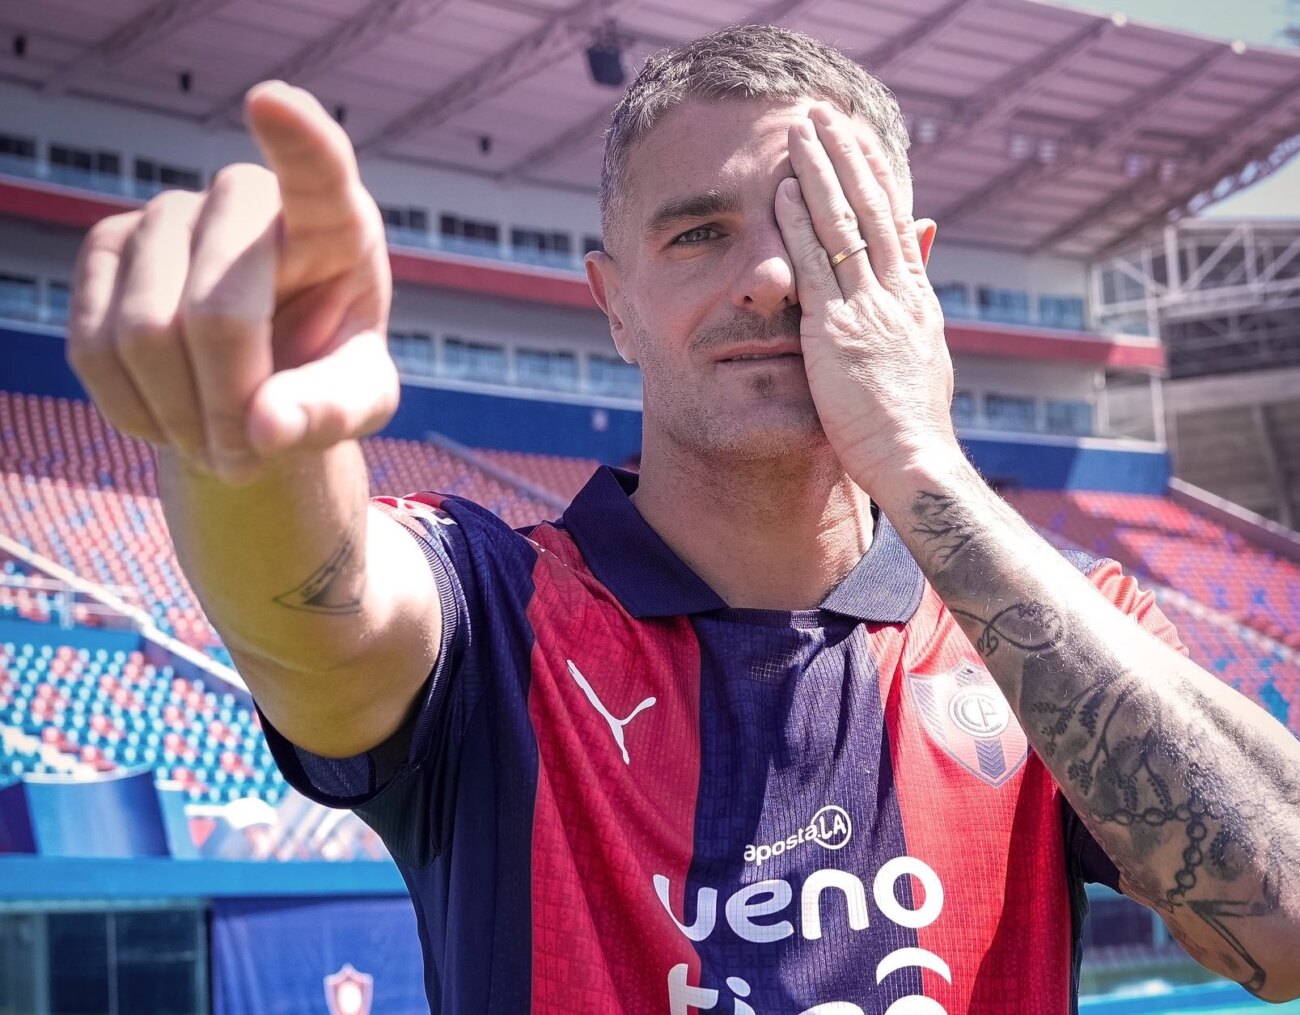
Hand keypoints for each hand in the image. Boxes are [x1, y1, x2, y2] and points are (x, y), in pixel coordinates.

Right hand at [67, 82, 395, 484]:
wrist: (258, 385)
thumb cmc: (327, 377)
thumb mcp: (358, 402)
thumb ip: (329, 414)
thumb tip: (264, 428)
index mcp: (333, 222)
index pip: (318, 169)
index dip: (296, 139)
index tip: (271, 101)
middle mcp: (246, 201)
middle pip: (217, 308)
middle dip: (228, 403)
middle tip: (249, 460)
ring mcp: (167, 216)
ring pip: (144, 334)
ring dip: (181, 418)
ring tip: (219, 445)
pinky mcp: (104, 249)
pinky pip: (93, 347)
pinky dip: (134, 410)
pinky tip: (171, 418)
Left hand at [775, 102, 957, 492]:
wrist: (915, 462)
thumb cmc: (913, 426)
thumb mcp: (922, 360)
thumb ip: (914, 310)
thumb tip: (919, 268)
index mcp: (916, 302)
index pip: (894, 224)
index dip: (876, 177)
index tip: (858, 141)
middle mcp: (897, 295)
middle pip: (871, 209)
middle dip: (847, 158)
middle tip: (824, 115)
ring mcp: (868, 310)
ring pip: (844, 226)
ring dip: (821, 173)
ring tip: (799, 131)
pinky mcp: (837, 333)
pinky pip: (816, 268)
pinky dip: (802, 226)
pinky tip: (786, 191)